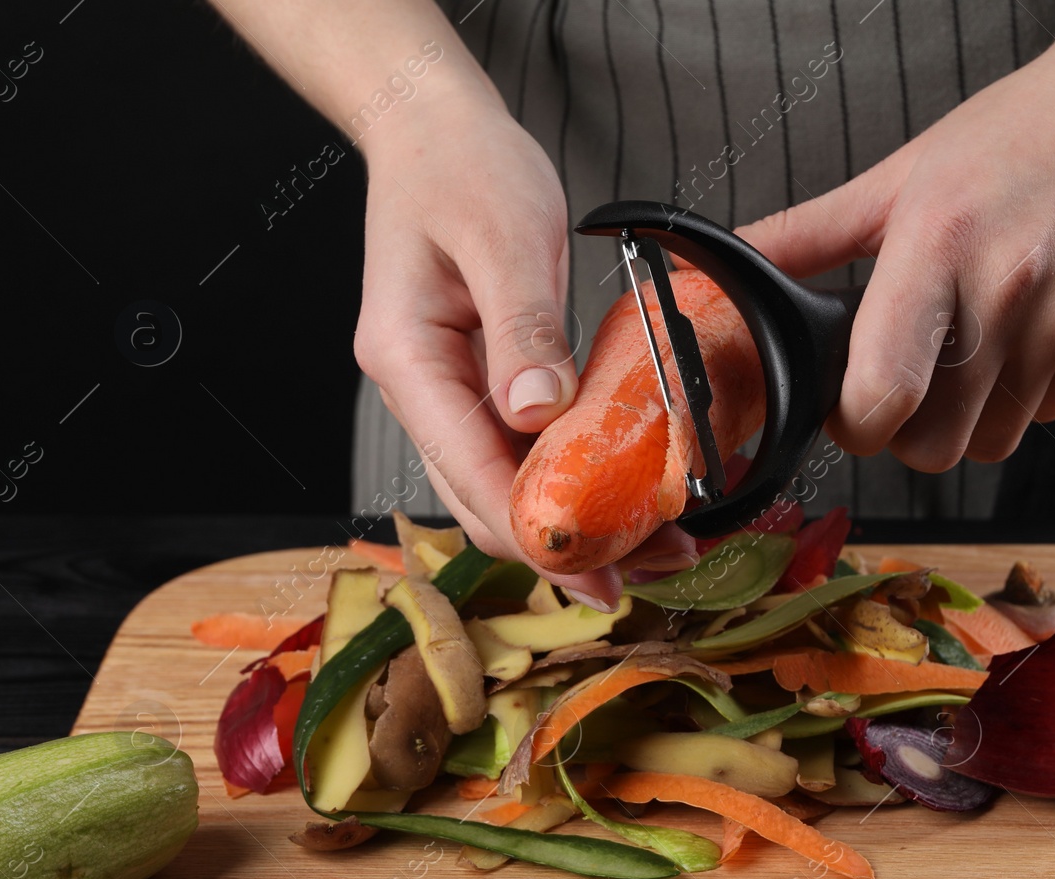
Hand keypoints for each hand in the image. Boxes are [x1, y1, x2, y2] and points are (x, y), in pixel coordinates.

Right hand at [353, 82, 693, 606]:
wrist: (432, 130)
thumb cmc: (462, 167)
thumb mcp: (505, 234)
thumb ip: (521, 325)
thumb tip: (537, 414)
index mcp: (408, 357)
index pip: (470, 473)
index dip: (537, 533)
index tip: (599, 572)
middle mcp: (418, 387)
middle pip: (482, 498)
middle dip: (559, 545)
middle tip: (644, 573)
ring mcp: (443, 389)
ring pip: (500, 484)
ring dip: (566, 521)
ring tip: (645, 546)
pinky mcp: (476, 381)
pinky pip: (515, 451)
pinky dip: (564, 479)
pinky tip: (612, 493)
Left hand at [737, 0, 1054, 471]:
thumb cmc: (1021, 131)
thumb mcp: (900, 175)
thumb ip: (809, 235)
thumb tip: (729, 262)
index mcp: (936, 247)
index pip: (884, 395)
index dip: (856, 425)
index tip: (852, 409)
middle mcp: (1007, 289)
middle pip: (938, 446)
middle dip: (911, 434)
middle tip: (909, 388)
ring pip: (997, 440)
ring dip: (972, 416)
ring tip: (974, 349)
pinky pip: (1054, 411)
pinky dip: (1030, 392)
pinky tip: (1028, 332)